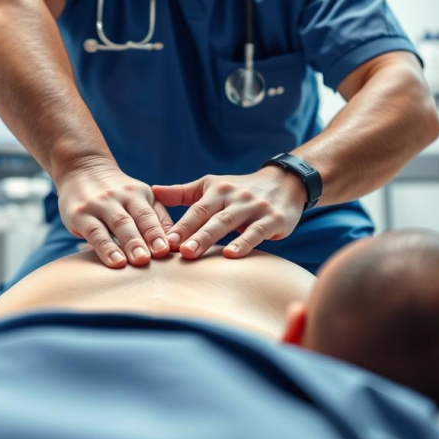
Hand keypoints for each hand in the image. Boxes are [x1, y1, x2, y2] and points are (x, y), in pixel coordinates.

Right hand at [57, 160, 173, 267]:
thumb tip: (176, 243)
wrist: (82, 169)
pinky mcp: (79, 214)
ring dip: (127, 244)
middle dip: (143, 240)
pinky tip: (114, 262)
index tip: (166, 250)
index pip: (149, 215)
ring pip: (116, 225)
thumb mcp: (139, 198)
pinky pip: (94, 232)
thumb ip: (158, 218)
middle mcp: (119, 196)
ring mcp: (99, 204)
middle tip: (151, 259)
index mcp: (138, 194)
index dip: (157, 233)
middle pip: (134, 220)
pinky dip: (105, 248)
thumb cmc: (117, 194)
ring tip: (137, 261)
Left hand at [152, 167, 305, 259]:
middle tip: (174, 250)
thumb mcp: (212, 186)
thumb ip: (183, 193)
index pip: (196, 209)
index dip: (180, 224)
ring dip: (210, 238)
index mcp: (218, 190)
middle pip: (210, 217)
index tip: (163, 240)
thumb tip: (153, 190)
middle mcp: (235, 197)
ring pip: (229, 224)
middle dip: (191, 233)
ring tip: (193, 253)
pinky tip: (230, 255)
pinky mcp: (274, 219)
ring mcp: (255, 208)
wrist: (285, 184)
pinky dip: (243, 243)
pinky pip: (257, 232)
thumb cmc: (240, 190)